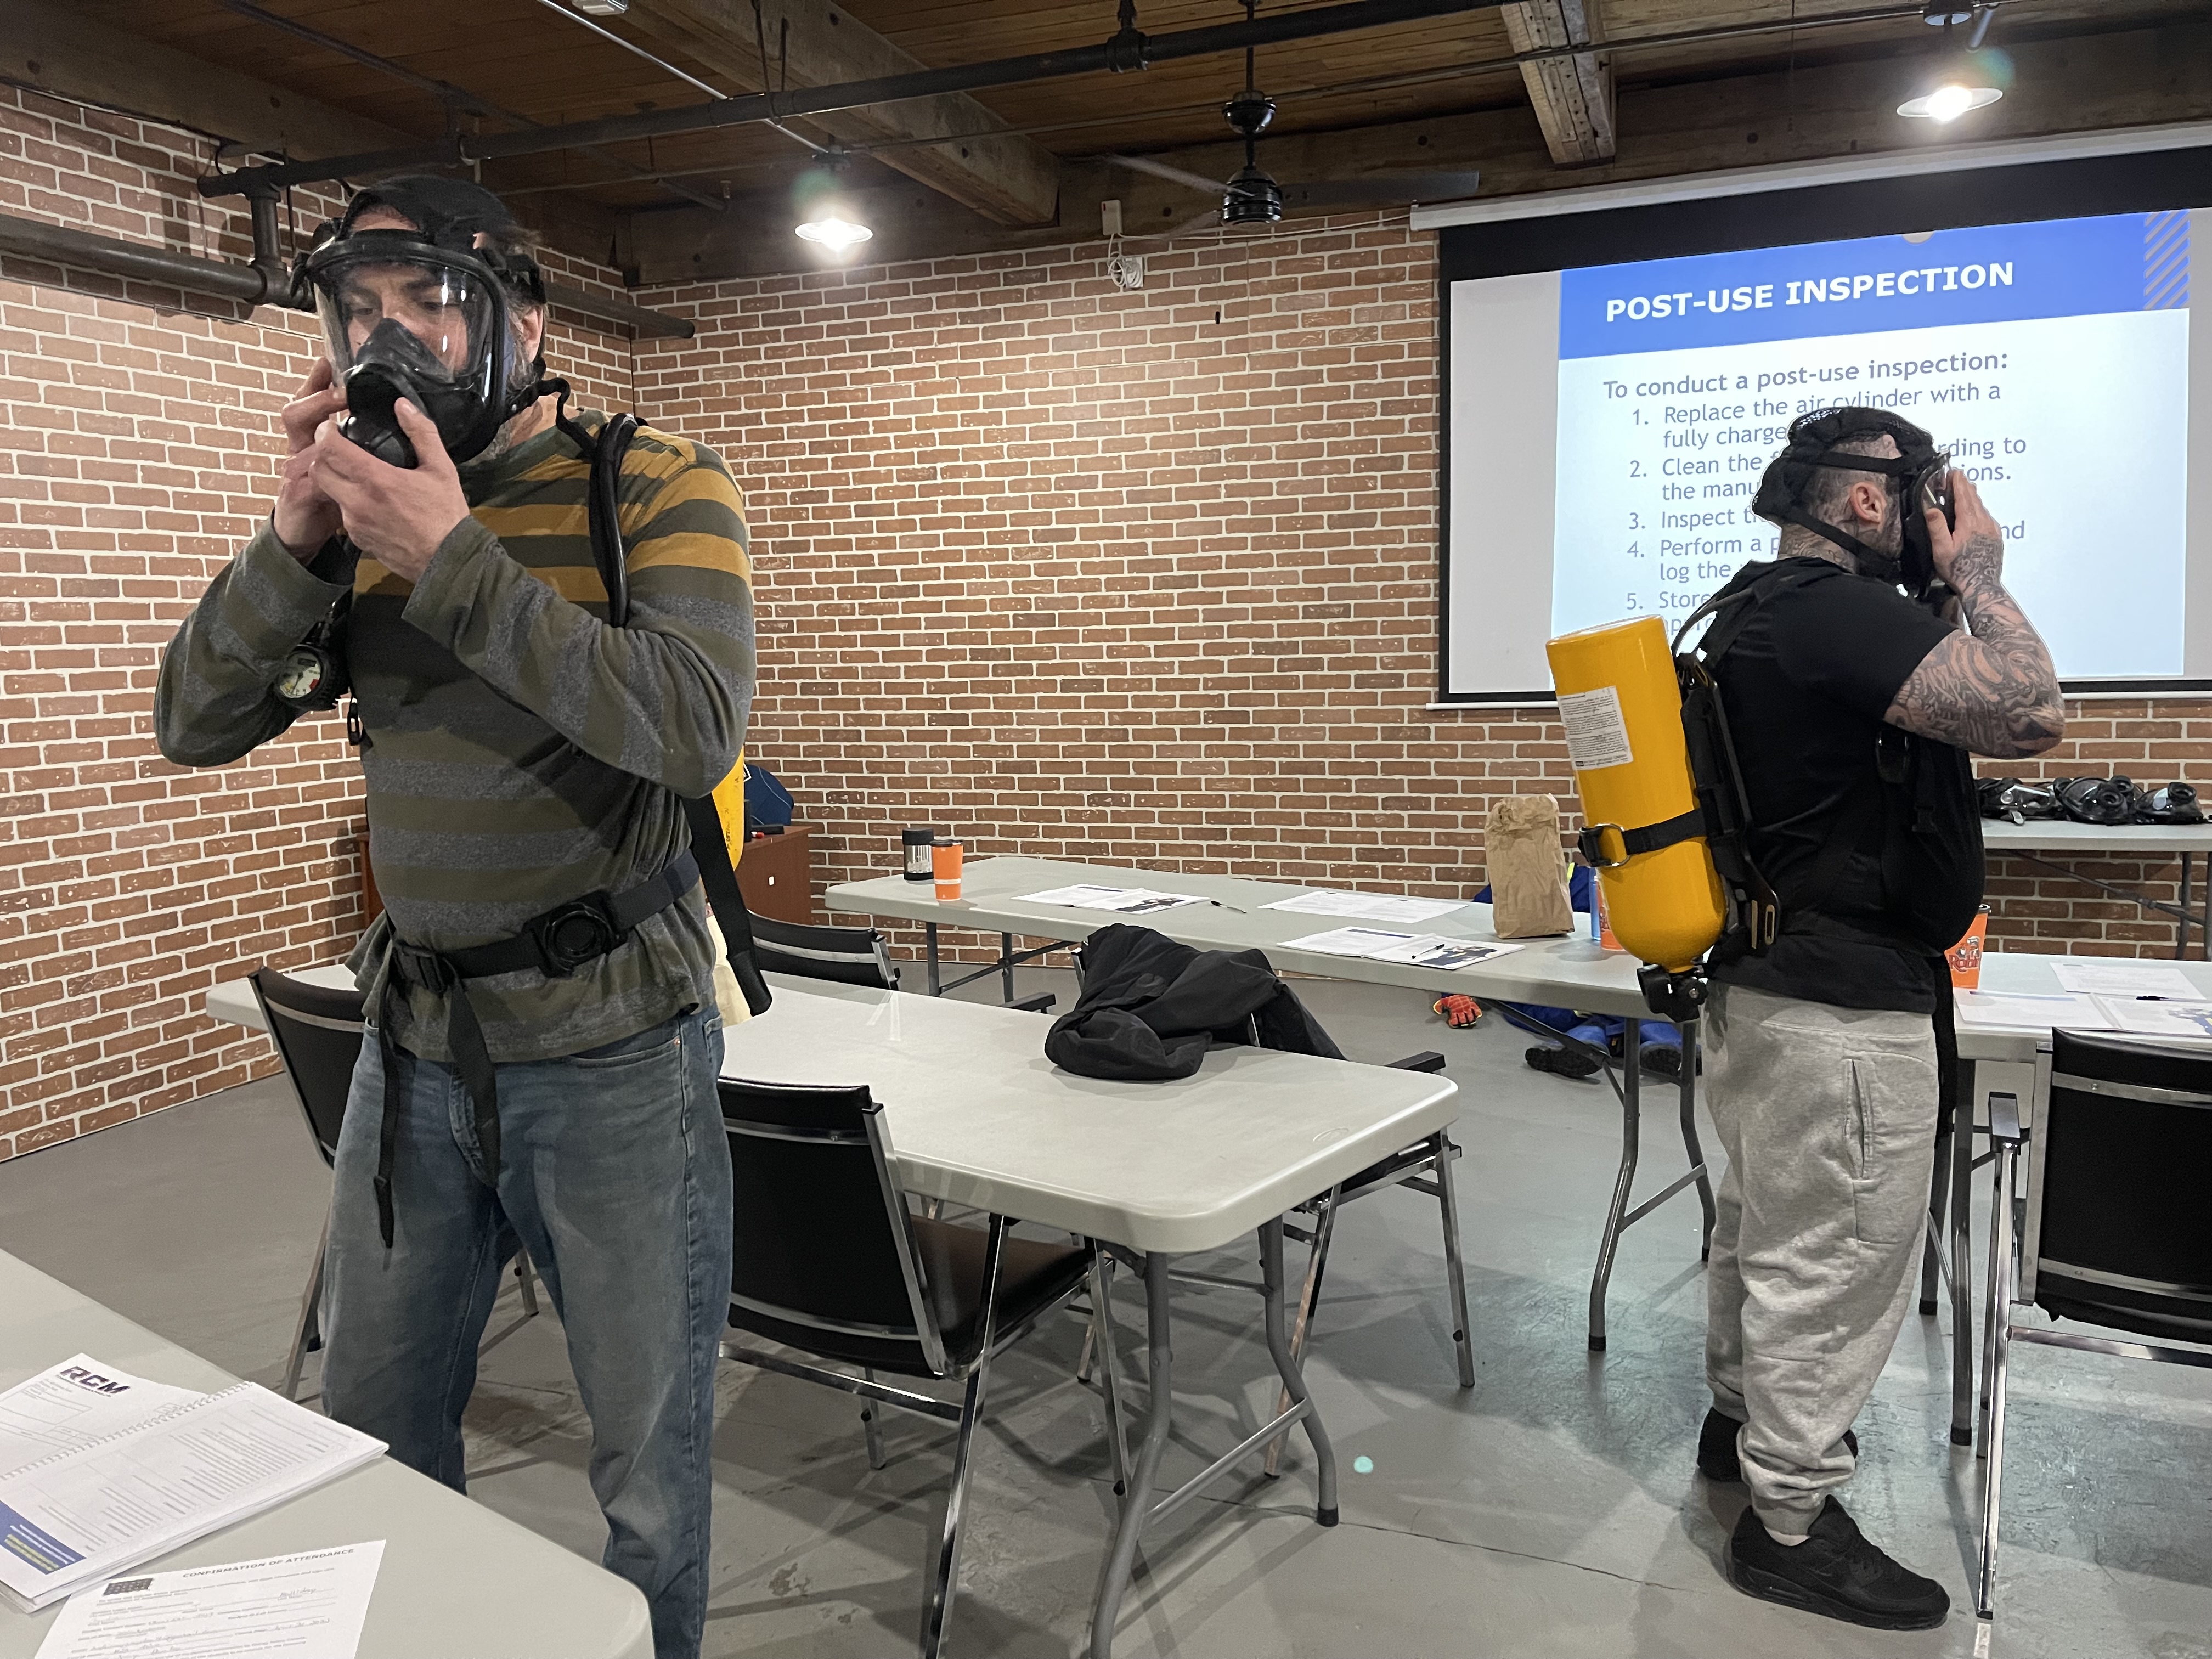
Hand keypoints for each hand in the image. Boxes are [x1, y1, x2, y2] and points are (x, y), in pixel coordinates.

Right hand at [271, 358, 348, 559]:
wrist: (303, 534)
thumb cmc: (327, 496)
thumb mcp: (348, 467)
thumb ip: (357, 442)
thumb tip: (387, 413)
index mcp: (311, 438)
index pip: (309, 401)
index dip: (315, 382)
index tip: (328, 363)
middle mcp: (298, 448)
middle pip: (296, 413)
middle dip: (316, 400)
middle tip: (341, 392)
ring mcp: (292, 470)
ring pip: (301, 443)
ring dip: (318, 430)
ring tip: (338, 422)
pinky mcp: (295, 494)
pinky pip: (308, 478)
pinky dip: (323, 473)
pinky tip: (335, 467)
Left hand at [313, 400, 470, 583]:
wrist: (448, 562)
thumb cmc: (447, 517)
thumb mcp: (442, 468)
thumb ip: (421, 432)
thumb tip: (403, 405)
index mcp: (376, 480)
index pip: (330, 448)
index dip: (325, 433)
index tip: (331, 428)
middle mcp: (358, 502)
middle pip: (319, 469)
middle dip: (323, 455)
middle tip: (337, 447)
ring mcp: (355, 523)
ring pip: (329, 492)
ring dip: (336, 480)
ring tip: (355, 474)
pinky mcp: (358, 539)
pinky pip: (344, 514)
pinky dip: (350, 503)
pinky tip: (370, 501)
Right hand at [1927, 469, 2003, 591]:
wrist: (1982, 586)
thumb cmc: (1960, 570)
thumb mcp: (1942, 550)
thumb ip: (1937, 527)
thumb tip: (1932, 508)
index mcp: (1969, 523)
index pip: (1963, 496)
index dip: (1958, 483)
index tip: (1954, 472)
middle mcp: (1983, 522)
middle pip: (1974, 499)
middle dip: (1966, 486)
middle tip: (1959, 477)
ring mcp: (1992, 530)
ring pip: (1982, 507)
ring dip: (1973, 497)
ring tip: (1967, 490)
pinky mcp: (1996, 537)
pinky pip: (1988, 518)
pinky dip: (1980, 510)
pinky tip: (1977, 512)